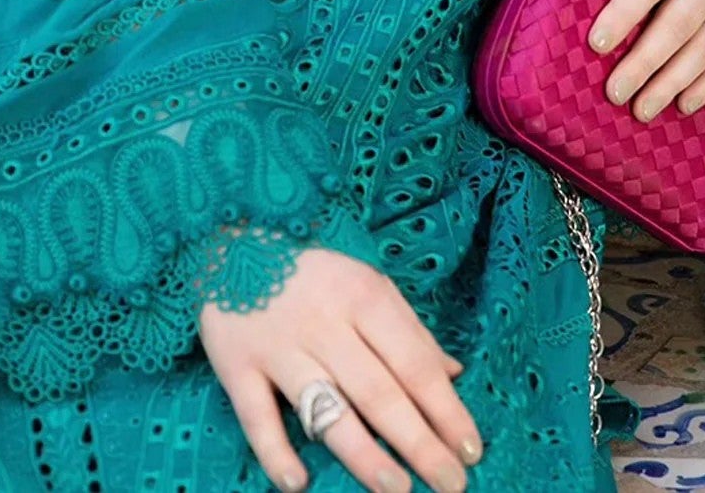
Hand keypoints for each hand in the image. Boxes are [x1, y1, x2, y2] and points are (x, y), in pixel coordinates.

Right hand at [198, 240, 482, 492]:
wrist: (232, 237)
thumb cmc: (313, 271)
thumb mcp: (367, 284)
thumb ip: (408, 330)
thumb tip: (453, 374)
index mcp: (364, 297)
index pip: (414, 363)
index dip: (446, 410)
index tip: (472, 450)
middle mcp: (325, 323)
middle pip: (379, 392)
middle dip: (419, 443)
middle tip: (452, 483)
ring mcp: (279, 346)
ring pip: (327, 409)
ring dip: (364, 454)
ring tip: (397, 488)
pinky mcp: (236, 364)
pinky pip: (256, 416)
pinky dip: (274, 451)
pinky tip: (298, 481)